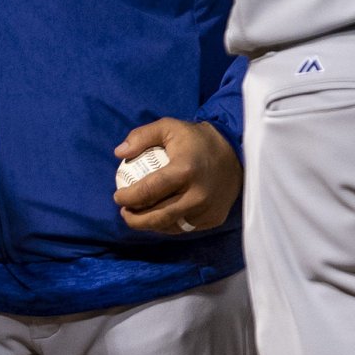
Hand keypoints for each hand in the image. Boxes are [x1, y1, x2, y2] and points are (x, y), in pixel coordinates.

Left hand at [114, 117, 240, 233]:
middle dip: (134, 219)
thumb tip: (119, 153)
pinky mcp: (213, 218)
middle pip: (157, 216)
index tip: (117, 196)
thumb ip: (141, 136)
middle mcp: (197, 195)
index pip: (148, 191)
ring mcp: (206, 210)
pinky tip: (158, 217)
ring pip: (170, 226)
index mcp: (184, 171)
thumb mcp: (169, 127)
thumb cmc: (197, 140)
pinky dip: (168, 224)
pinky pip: (185, 227)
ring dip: (149, 225)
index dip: (128, 197)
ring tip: (138, 216)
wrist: (236, 152)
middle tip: (124, 212)